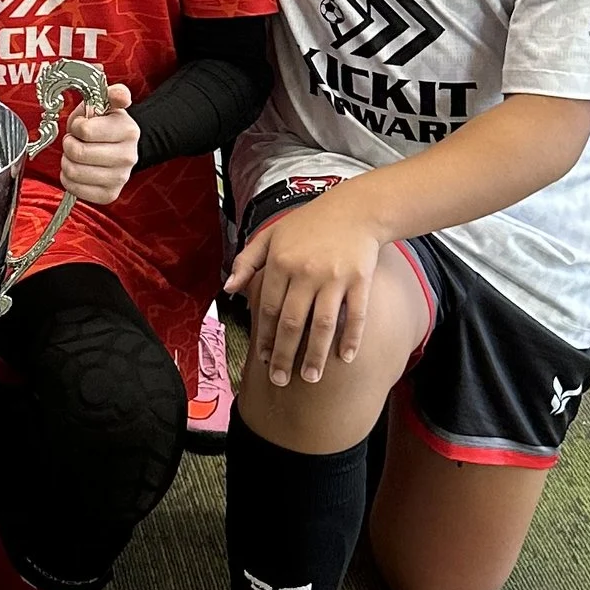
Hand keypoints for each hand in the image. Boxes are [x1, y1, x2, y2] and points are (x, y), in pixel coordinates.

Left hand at [58, 83, 139, 206]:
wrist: (119, 147)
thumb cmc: (106, 124)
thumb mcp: (107, 103)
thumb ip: (113, 94)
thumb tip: (122, 95)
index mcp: (128, 131)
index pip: (85, 130)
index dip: (76, 126)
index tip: (81, 125)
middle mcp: (128, 157)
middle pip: (77, 153)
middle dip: (69, 144)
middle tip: (76, 140)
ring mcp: (119, 178)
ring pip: (73, 172)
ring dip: (68, 161)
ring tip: (77, 154)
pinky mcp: (109, 194)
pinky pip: (74, 189)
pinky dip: (69, 179)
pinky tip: (78, 169)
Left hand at [223, 187, 389, 384]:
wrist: (354, 209)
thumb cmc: (309, 224)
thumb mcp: (271, 235)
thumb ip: (247, 261)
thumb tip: (229, 289)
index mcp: (281, 261)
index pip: (268, 308)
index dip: (264, 337)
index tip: (262, 359)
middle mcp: (306, 271)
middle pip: (292, 322)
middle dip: (284, 355)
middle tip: (280, 380)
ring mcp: (335, 277)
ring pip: (322, 324)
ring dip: (315, 355)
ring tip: (310, 378)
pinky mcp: (360, 280)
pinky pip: (356, 315)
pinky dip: (352, 338)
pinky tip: (345, 358)